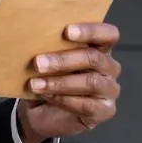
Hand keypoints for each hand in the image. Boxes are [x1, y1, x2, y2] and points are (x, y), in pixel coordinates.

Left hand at [17, 22, 121, 142]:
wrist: (39, 111)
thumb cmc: (46, 78)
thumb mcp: (45, 61)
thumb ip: (47, 48)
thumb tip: (32, 36)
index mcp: (98, 48)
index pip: (108, 34)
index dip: (90, 31)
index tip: (66, 31)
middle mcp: (108, 67)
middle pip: (95, 58)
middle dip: (63, 60)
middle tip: (37, 62)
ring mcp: (109, 90)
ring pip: (91, 82)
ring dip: (59, 82)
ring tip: (35, 84)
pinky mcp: (104, 111)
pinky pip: (88, 105)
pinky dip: (64, 100)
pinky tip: (47, 97)